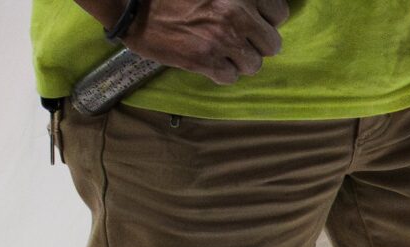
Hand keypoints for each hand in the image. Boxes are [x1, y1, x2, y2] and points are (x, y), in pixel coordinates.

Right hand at [124, 0, 290, 85]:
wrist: (130, 5)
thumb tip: (256, 12)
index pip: (279, 13)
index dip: (266, 19)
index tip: (252, 20)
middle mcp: (235, 16)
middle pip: (272, 44)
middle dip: (257, 43)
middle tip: (238, 38)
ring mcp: (221, 40)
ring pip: (253, 64)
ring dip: (239, 60)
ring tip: (220, 49)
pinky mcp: (204, 60)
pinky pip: (230, 77)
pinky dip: (220, 71)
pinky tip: (207, 59)